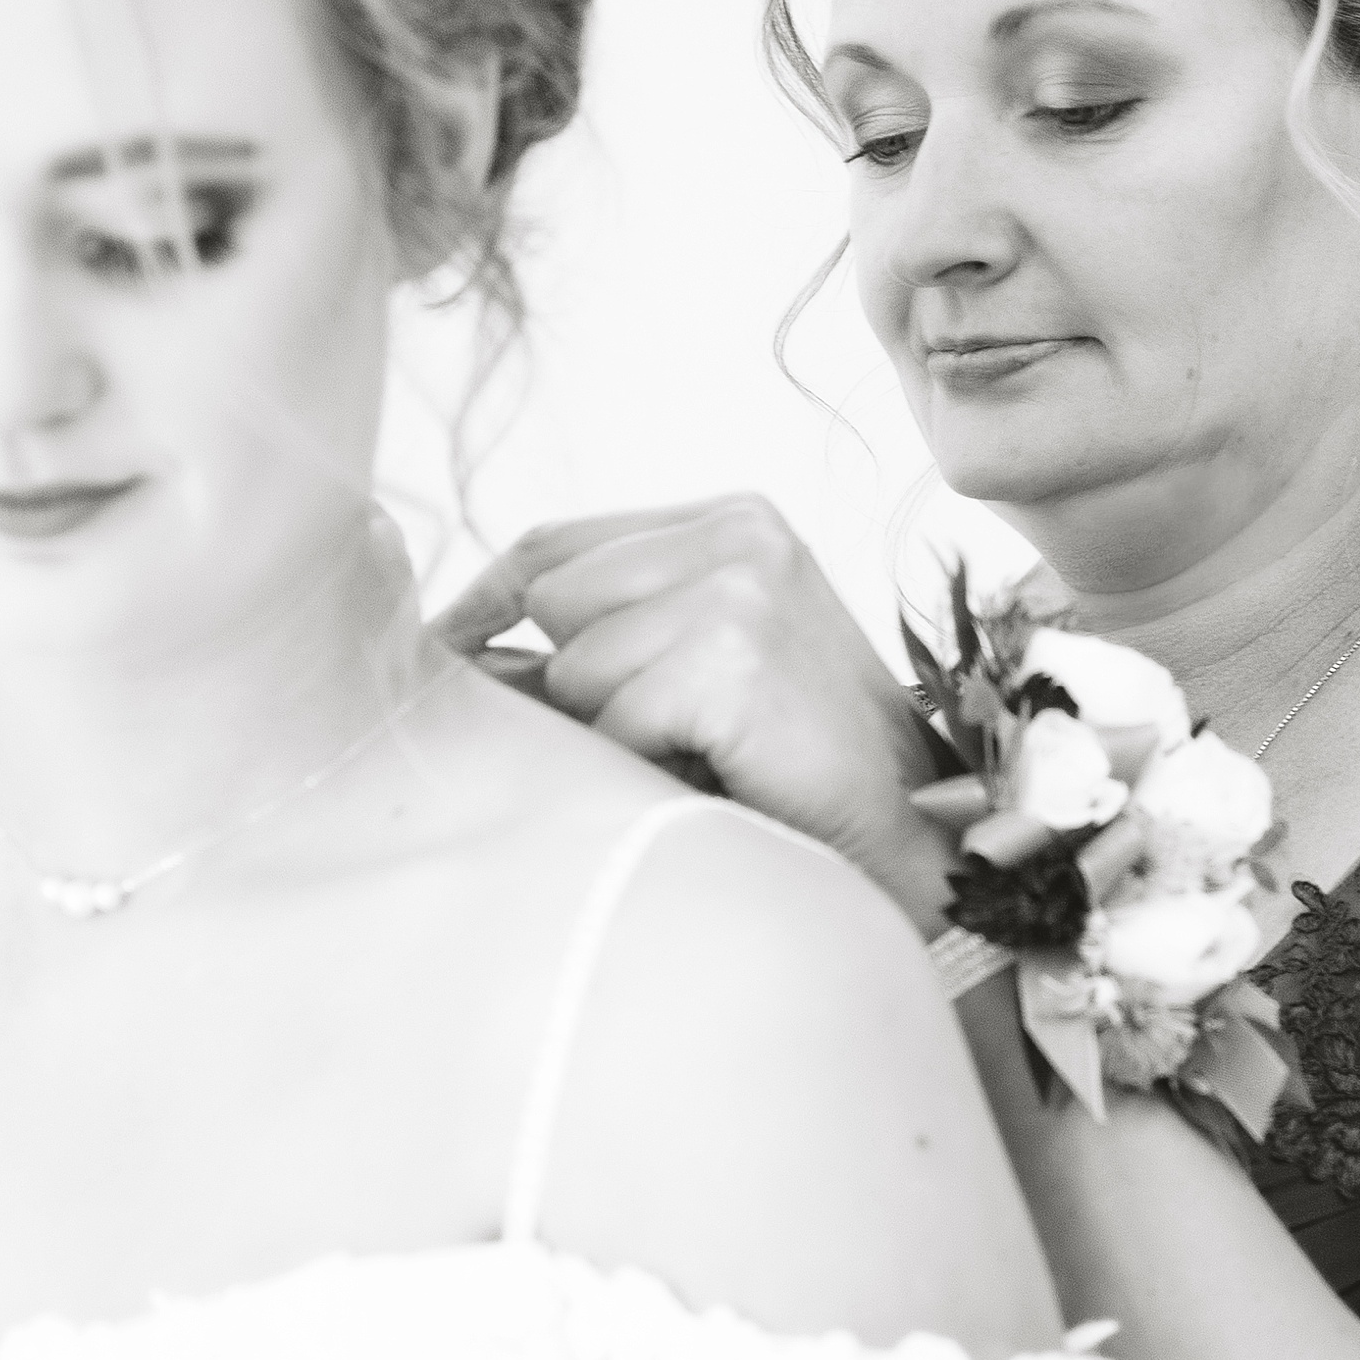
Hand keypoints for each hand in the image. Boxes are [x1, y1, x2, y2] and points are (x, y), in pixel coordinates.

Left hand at [429, 497, 954, 930]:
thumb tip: (454, 656)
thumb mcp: (702, 666)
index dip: (485, 607)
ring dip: (615, 736)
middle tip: (647, 744)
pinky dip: (645, 768)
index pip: (552, 546)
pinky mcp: (733, 655)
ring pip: (573, 667)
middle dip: (566, 685)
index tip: (446, 661)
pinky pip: (611, 721)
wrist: (913, 839)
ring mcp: (739, 588)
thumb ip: (609, 634)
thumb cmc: (799, 766)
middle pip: (552, 600)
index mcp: (732, 520)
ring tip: (702, 761)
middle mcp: (738, 534)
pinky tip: (719, 778)